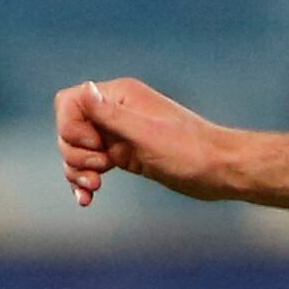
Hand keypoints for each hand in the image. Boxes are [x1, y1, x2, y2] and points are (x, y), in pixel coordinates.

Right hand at [58, 76, 232, 206]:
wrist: (220, 171)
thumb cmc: (190, 151)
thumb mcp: (147, 134)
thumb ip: (112, 115)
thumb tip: (85, 89)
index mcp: (120, 96)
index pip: (69, 101)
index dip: (71, 127)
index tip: (95, 144)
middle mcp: (116, 112)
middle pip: (69, 128)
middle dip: (75, 153)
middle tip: (101, 169)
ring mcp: (119, 135)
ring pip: (77, 149)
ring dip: (78, 170)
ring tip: (94, 188)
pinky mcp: (124, 156)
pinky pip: (91, 165)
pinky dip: (85, 180)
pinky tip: (86, 199)